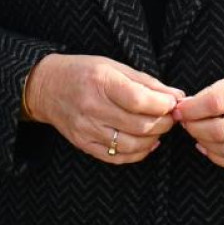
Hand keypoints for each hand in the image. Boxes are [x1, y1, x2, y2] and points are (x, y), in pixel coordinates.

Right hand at [22, 53, 182, 164]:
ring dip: (153, 139)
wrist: (46, 87)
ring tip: (159, 129)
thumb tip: (176, 95)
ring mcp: (86, 129)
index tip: (173, 103)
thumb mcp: (114, 66)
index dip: (162, 105)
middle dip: (163, 123)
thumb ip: (146, 82)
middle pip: (138, 125)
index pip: (138, 100)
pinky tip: (146, 144)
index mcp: (101, 81)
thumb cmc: (84, 72)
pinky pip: (116, 157)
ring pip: (130, 145)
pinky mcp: (83, 144)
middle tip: (171, 118)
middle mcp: (92, 107)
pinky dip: (137, 154)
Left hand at [173, 60, 223, 170]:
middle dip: (195, 127)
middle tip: (184, 122)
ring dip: (205, 143)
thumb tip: (190, 104)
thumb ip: (221, 88)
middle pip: (221, 129)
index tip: (179, 109)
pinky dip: (220, 159)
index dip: (193, 109)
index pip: (218, 103)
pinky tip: (208, 149)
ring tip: (195, 133)